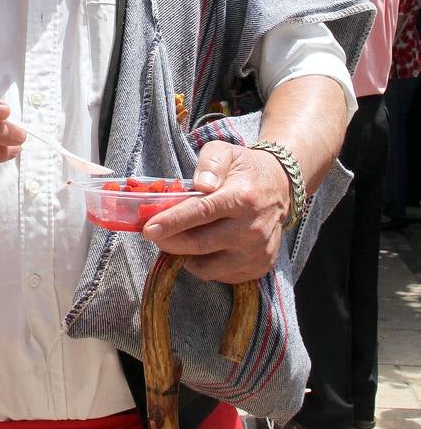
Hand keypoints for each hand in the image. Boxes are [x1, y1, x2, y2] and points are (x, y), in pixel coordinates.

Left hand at [141, 139, 290, 282]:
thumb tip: (200, 184)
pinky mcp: (259, 267)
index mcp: (241, 197)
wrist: (281, 187)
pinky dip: (203, 266)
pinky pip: (221, 276)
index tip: (148, 229)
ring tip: (178, 239)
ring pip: (208, 266)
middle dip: (169, 241)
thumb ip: (209, 164)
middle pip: (200, 244)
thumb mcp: (225, 152)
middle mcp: (251, 228)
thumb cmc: (244, 169)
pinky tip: (200, 249)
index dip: (172, 222)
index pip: (201, 212)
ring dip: (185, 256)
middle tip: (154, 234)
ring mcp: (257, 252)